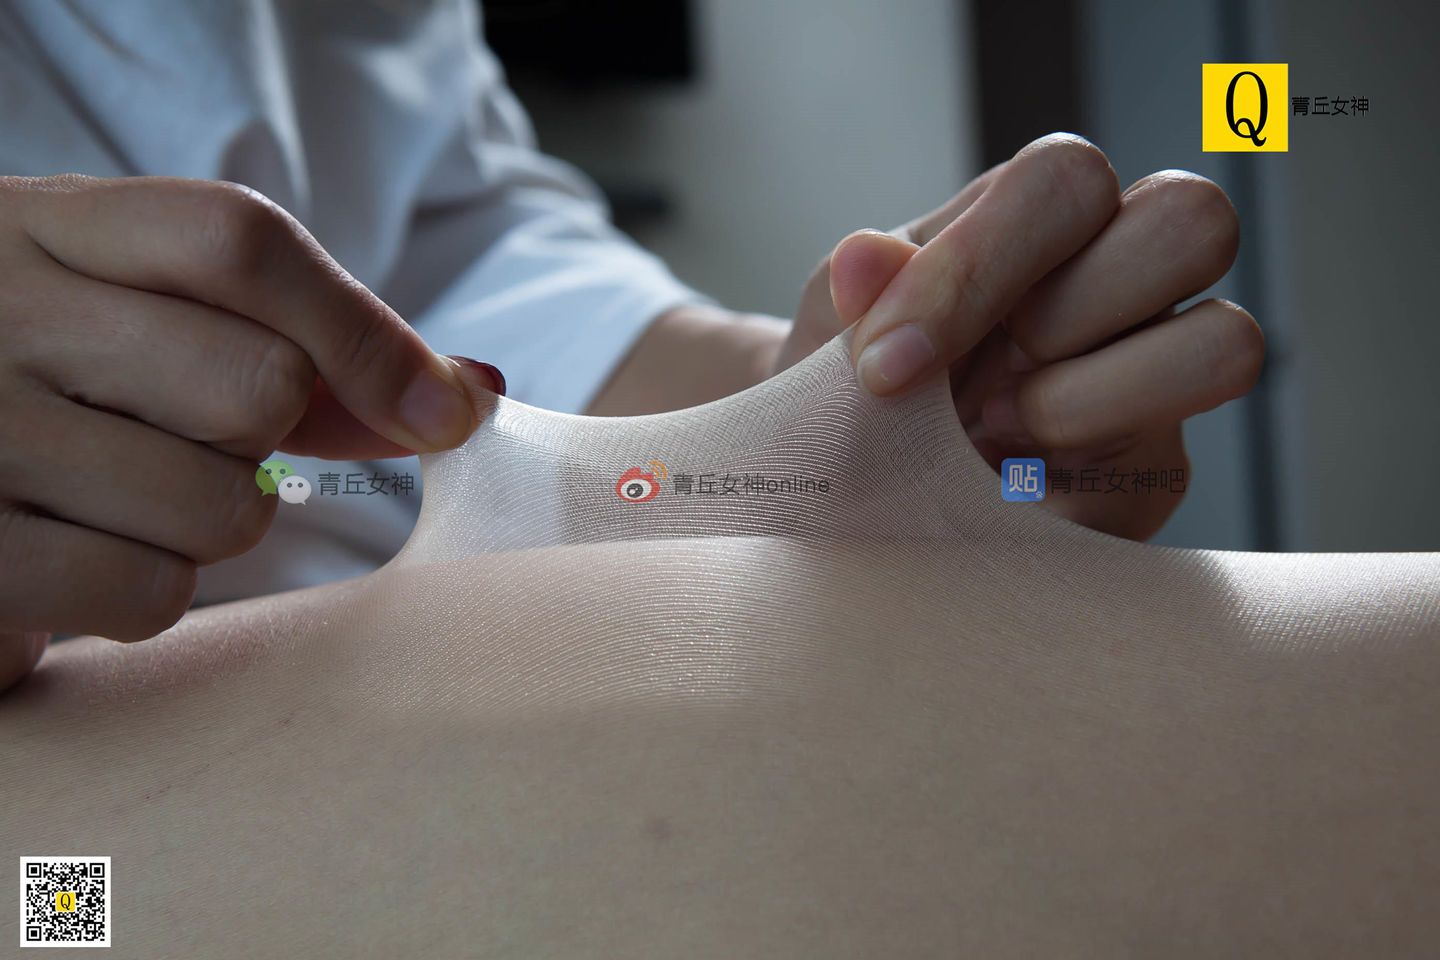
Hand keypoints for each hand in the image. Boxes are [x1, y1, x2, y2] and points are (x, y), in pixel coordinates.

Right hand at [0, 175, 500, 690]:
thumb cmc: (44, 372)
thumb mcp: (136, 313)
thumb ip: (297, 345)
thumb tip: (469, 394)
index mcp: (46, 229)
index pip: (239, 242)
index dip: (367, 333)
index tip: (446, 411)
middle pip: (258, 387)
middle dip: (262, 438)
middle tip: (184, 437)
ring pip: (223, 510)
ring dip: (207, 524)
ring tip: (117, 496)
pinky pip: (149, 595)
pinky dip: (143, 591)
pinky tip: (78, 550)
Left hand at [777, 133, 1263, 540]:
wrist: (852, 494)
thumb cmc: (854, 394)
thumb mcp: (830, 341)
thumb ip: (856, 299)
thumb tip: (863, 260)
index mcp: (1034, 222)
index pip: (1069, 178)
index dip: (980, 266)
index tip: (883, 366)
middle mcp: (1115, 280)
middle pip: (1194, 221)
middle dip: (1067, 313)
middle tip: (975, 388)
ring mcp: (1152, 372)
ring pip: (1226, 342)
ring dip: (1087, 403)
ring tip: (995, 440)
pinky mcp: (1154, 470)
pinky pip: (1174, 466)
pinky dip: (1066, 495)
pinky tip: (998, 503)